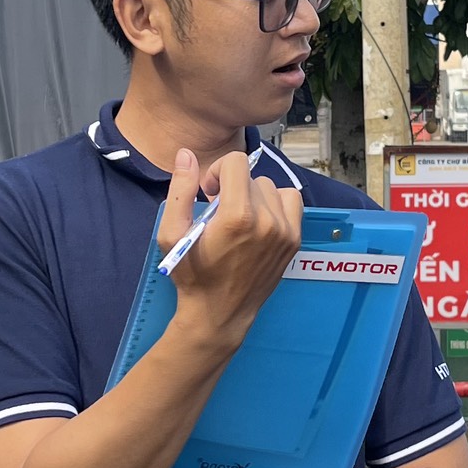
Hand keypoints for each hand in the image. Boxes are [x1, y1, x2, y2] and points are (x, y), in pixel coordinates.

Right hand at [158, 149, 301, 350]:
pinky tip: (259, 221)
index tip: (208, 193)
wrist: (219, 313)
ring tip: (239, 218)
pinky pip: (291, 201)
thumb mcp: (172, 234)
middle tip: (219, 212)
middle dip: (233, 187)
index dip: (217, 171)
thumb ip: (179, 191)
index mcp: (238, 215)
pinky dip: (275, 204)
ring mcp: (286, 231)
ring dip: (253, 196)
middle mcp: (267, 220)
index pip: (236, 163)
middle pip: (251, 177)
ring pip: (271, 188)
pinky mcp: (295, 240)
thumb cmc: (192, 275)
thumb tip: (186, 154)